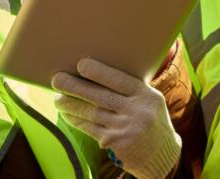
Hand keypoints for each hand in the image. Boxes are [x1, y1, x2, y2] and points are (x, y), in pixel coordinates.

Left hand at [52, 58, 180, 178]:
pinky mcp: (115, 143)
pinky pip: (91, 129)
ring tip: (58, 99)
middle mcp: (137, 111)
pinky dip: (77, 121)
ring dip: (71, 105)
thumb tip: (96, 71)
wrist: (163, 155)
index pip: (120, 80)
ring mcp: (126, 129)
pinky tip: (68, 115)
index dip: (99, 72)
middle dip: (75, 87)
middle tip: (57, 79)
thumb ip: (130, 89)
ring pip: (92, 113)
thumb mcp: (149, 101)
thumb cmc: (150, 120)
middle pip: (101, 96)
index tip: (80, 64)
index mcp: (146, 96)